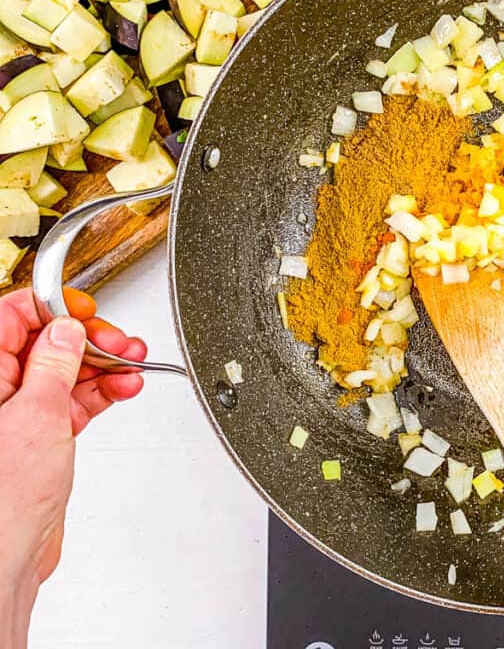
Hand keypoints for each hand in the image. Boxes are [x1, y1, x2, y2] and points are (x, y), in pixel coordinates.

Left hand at [0, 288, 146, 648]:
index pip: (13, 317)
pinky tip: (124, 387)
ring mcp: (19, 414)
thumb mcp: (37, 414)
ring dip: (103, 364)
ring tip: (132, 364)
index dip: (52, 308)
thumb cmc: (3, 497)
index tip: (83, 309)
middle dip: (88, 337)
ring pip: (65, 371)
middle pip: (45, 342)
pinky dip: (102, 391)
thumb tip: (65, 330)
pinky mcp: (40, 435)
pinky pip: (74, 399)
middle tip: (117, 341)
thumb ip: (54, 364)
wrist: (8, 554)